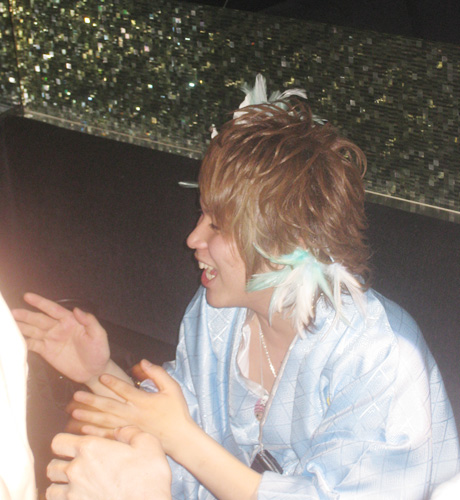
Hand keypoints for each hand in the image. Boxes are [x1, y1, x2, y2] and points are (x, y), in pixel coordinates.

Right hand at [12, 293, 109, 383]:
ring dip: (20, 326)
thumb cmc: (99, 351)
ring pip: (33, 330)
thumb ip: (89, 321)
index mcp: (70, 321)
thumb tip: (77, 309)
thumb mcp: (99, 335)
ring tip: (7, 323)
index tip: (27, 296)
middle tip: (10, 312)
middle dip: (25, 315)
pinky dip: (23, 342)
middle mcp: (58, 328)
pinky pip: (33, 345)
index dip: (41, 302)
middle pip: (39, 319)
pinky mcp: (47, 352)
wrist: (95, 371)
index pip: (54, 309)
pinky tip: (14, 340)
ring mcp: (51, 339)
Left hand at [46, 426, 171, 499]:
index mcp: (90, 449)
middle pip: (51, 466)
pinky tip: (78, 497)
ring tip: (74, 484)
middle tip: (76, 465)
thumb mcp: (147, 443)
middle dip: (61, 464)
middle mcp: (76, 471)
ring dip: (60, 485)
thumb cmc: (148, 477)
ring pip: (51, 488)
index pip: (58, 442)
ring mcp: (74, 495)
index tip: (76, 447)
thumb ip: (130, 432)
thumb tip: (119, 432)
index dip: (65, 442)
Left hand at [70, 360, 194, 456]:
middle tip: (77, 395)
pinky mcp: (129, 437)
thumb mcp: (172, 388)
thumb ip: (157, 373)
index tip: (101, 376)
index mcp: (144, 401)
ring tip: (75, 412)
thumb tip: (143, 362)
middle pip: (110, 406)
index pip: (125, 390)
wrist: (180, 437)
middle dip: (92, 400)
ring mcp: (130, 428)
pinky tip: (84, 430)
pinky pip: (109, 435)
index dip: (113, 383)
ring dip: (89, 417)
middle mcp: (134, 415)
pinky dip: (96, 433)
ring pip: (106, 422)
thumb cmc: (176, 411)